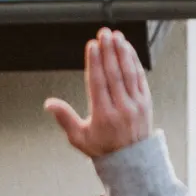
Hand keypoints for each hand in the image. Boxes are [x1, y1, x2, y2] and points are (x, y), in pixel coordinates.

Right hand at [44, 29, 152, 159]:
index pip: (99, 84)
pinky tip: (127, 49)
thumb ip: (64, 119)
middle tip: (104, 34)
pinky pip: (140, 79)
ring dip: (122, 53)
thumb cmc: (102, 148)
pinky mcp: (146, 103)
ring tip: (116, 36)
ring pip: (129, 74)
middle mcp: (123, 109)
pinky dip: (134, 62)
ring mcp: (137, 105)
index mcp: (104, 115)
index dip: (95, 62)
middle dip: (109, 52)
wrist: (133, 161)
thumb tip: (49, 104)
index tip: (92, 45)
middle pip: (115, 75)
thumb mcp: (79, 138)